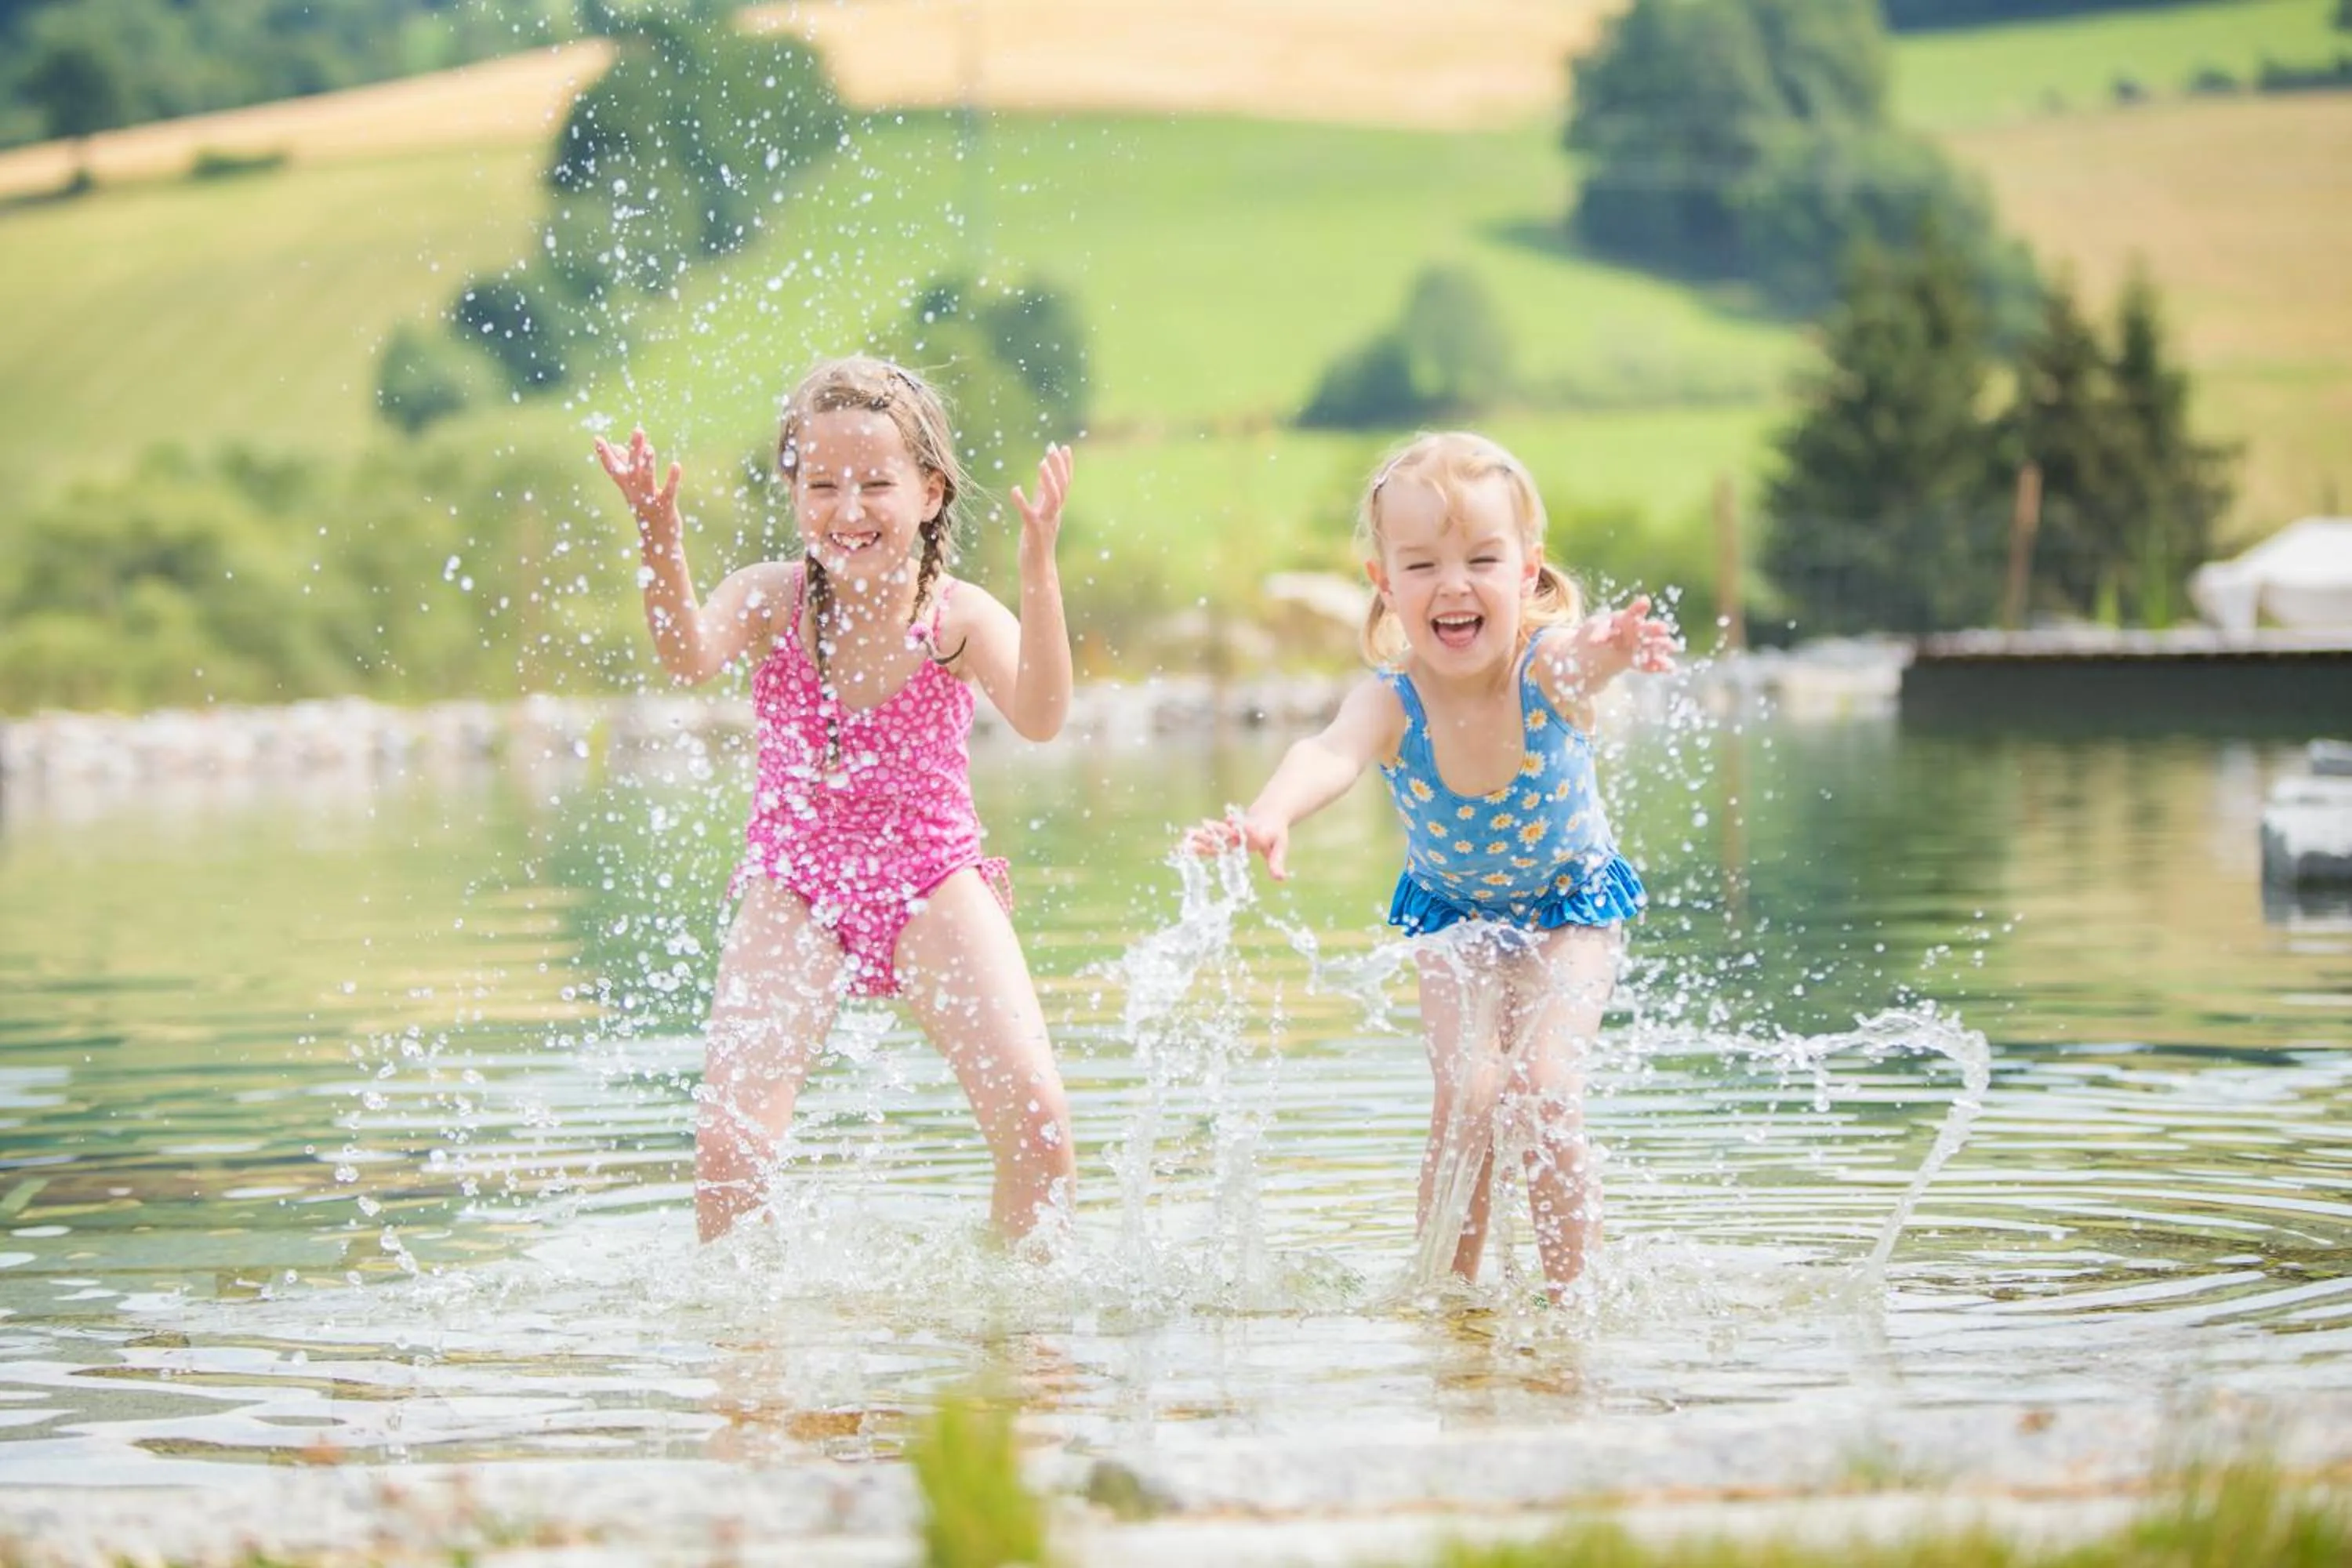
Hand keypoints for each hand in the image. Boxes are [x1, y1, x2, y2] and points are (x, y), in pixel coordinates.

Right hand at [593, 427, 682, 550]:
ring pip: (647, 481)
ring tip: (650, 448)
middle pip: (633, 469)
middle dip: (635, 450)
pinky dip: (672, 480)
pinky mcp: (665, 508)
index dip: (605, 456)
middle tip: (638, 430)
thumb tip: (617, 447)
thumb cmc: (646, 511)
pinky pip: (668, 493)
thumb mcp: (634, 488)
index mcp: (628, 488)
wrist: (657, 542)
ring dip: (648, 465)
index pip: (614, 469)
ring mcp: (650, 501)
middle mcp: (636, 493)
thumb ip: (625, 466)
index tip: (597, 438)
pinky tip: (676, 465)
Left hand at [1010, 443, 1072, 564]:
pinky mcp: (1034, 532)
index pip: (1065, 484)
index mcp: (1055, 510)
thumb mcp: (1040, 513)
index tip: (1065, 447)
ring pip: (1053, 499)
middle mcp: (1054, 514)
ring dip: (1048, 481)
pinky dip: (1022, 501)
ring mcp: (1046, 523)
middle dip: (1059, 467)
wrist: (1038, 570)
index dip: (1066, 466)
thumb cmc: (1037, 542)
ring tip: (1041, 463)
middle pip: (1062, 487)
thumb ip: (1042, 494)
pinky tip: (1014, 490)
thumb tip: (1043, 475)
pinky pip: (1029, 514)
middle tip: (1053, 448)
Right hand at [1183, 809, 1292, 880]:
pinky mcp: (1222, 833)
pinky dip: (1194, 842)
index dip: (1244, 831)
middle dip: (1211, 834)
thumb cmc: (1274, 834)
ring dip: (1199, 836)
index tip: (1232, 822)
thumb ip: (1276, 863)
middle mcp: (1240, 830)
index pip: (1250, 832)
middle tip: (1197, 833)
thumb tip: (1281, 879)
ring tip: (1184, 837)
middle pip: (1225, 833)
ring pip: (1213, 834)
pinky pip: (1208, 838)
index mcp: (1256, 833)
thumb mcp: (1279, 848)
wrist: (1268, 813)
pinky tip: (1179, 848)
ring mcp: (1229, 830)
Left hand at [1576, 593, 1679, 678]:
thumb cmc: (1594, 632)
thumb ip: (1598, 634)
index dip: (1638, 607)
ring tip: (1672, 646)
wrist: (1593, 650)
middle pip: (1645, 629)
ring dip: (1660, 646)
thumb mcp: (1593, 629)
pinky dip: (1657, 665)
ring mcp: (1637, 646)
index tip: (1645, 602)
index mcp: (1624, 619)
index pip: (1632, 613)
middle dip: (1654, 629)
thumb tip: (1592, 643)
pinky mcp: (1637, 660)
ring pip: (1650, 645)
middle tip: (1663, 628)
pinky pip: (1647, 663)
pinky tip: (1670, 667)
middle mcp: (1634, 631)